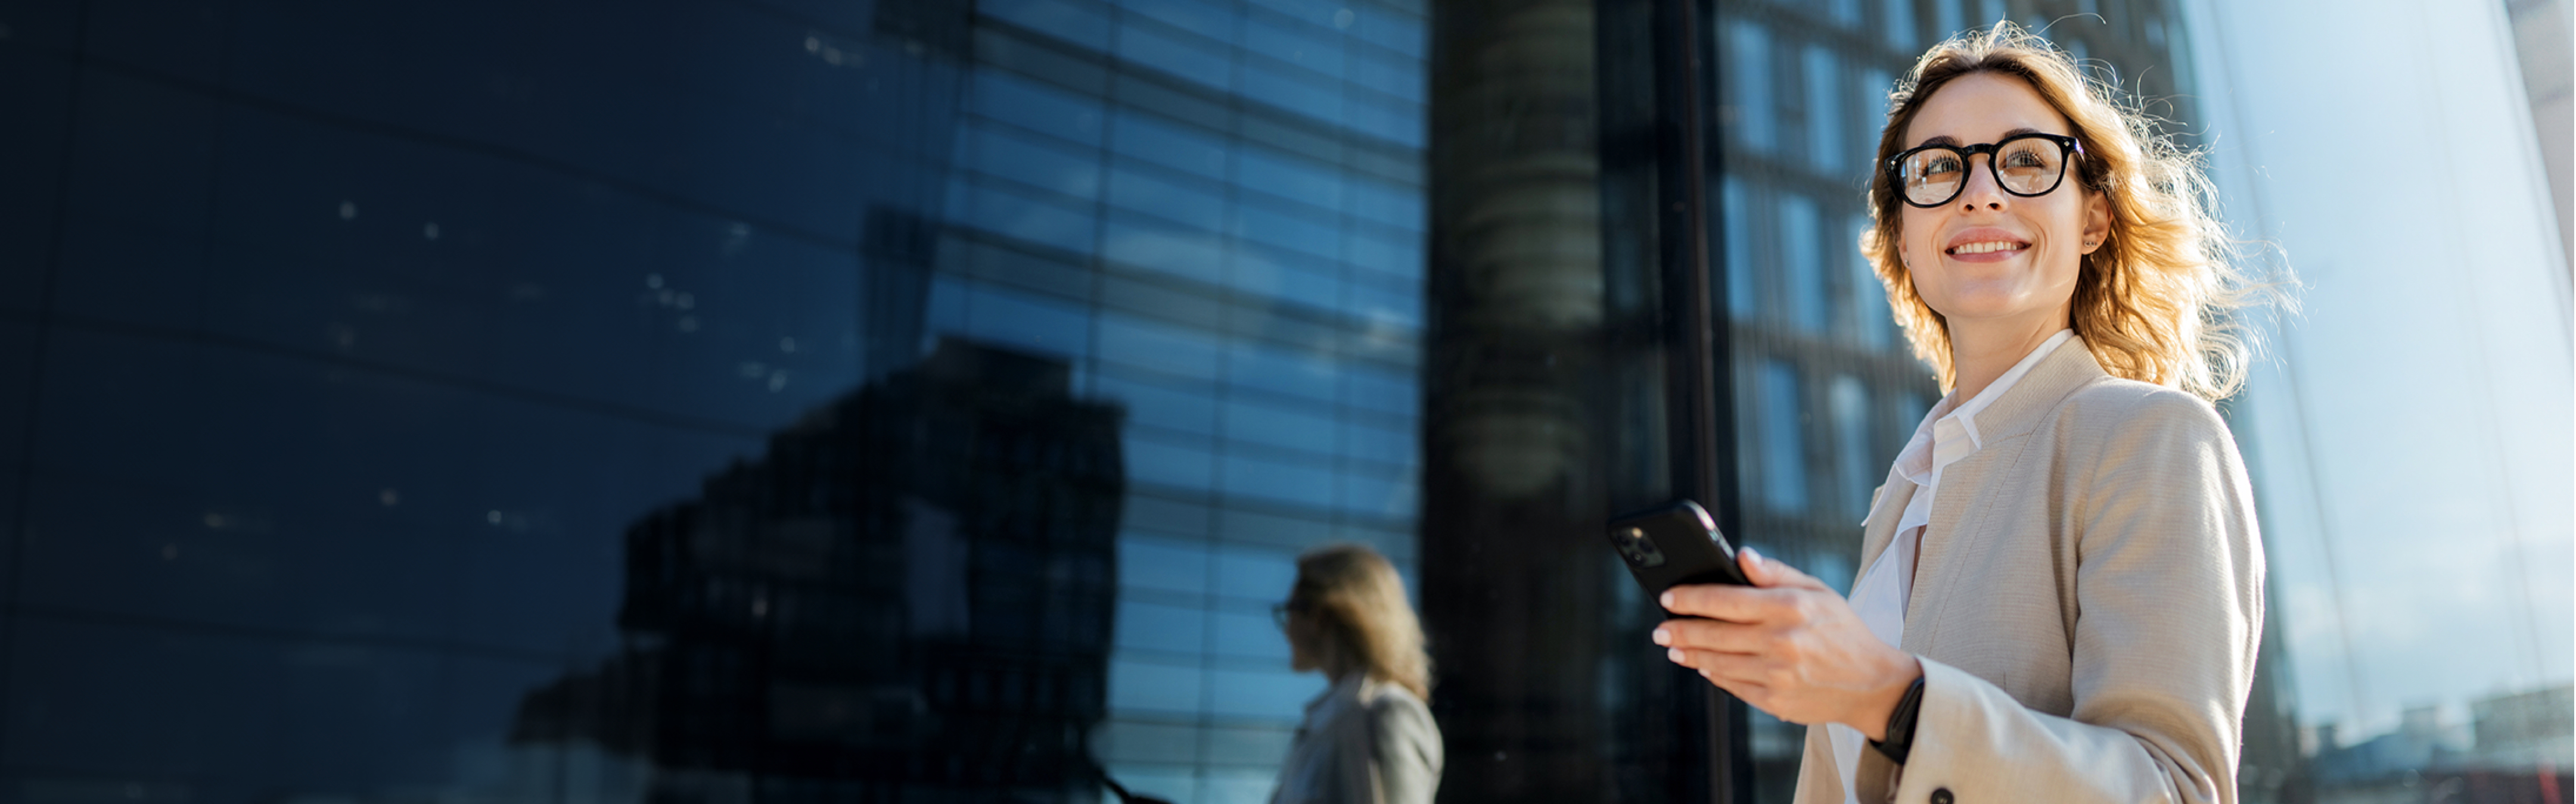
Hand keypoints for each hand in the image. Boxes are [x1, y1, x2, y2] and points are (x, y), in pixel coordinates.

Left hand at [1651, 547, 1922, 738]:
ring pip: (1717, 663)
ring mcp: (1777, 675)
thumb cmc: (1842, 630)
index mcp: (1790, 607)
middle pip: (1714, 634)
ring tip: (1674, 647)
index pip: (1725, 599)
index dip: (1690, 598)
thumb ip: (1775, 573)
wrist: (1874, 684)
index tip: (1667, 597)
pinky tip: (1704, 667)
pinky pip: (1733, 686)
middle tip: (1659, 628)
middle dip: (1679, 630)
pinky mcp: (1775, 701)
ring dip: (1690, 655)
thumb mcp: (1818, 591)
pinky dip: (1714, 675)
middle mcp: (1781, 641)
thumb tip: (1739, 556)